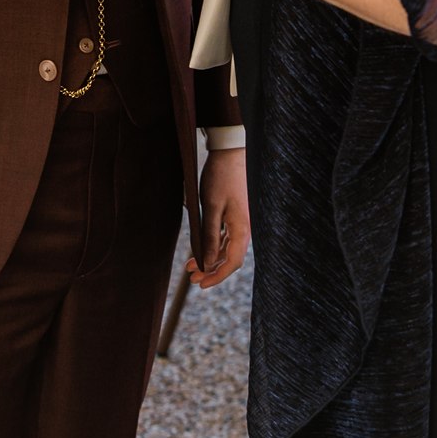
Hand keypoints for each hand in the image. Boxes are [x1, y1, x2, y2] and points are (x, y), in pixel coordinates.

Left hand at [188, 148, 249, 287]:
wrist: (229, 152)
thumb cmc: (220, 178)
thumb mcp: (211, 207)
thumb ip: (210, 236)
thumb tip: (208, 262)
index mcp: (242, 229)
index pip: (232, 263)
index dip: (217, 276)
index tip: (201, 284)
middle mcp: (245, 228)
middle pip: (230, 258)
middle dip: (211, 270)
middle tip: (192, 278)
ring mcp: (242, 222)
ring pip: (227, 249)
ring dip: (211, 258)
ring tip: (191, 265)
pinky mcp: (236, 215)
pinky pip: (226, 237)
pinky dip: (214, 245)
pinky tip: (201, 248)